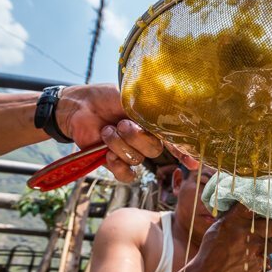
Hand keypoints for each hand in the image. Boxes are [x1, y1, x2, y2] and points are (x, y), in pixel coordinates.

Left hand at [56, 84, 197, 181]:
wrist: (78, 107)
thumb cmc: (104, 97)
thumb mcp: (129, 96)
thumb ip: (148, 105)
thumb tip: (168, 104)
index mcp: (153, 123)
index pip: (175, 139)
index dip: (185, 152)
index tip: (193, 163)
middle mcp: (145, 139)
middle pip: (154, 151)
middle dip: (136, 138)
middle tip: (121, 124)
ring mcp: (131, 152)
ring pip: (137, 160)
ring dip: (119, 145)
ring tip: (106, 131)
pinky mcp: (115, 163)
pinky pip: (126, 175)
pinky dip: (116, 165)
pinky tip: (107, 154)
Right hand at [189, 204, 271, 271]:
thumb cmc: (209, 253)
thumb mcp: (216, 230)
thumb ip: (232, 219)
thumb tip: (246, 210)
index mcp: (235, 220)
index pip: (256, 205)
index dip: (261, 210)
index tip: (261, 214)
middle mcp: (248, 232)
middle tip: (266, 233)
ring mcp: (255, 249)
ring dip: (266, 247)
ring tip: (254, 251)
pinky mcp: (259, 265)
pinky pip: (267, 260)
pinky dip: (261, 261)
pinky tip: (250, 263)